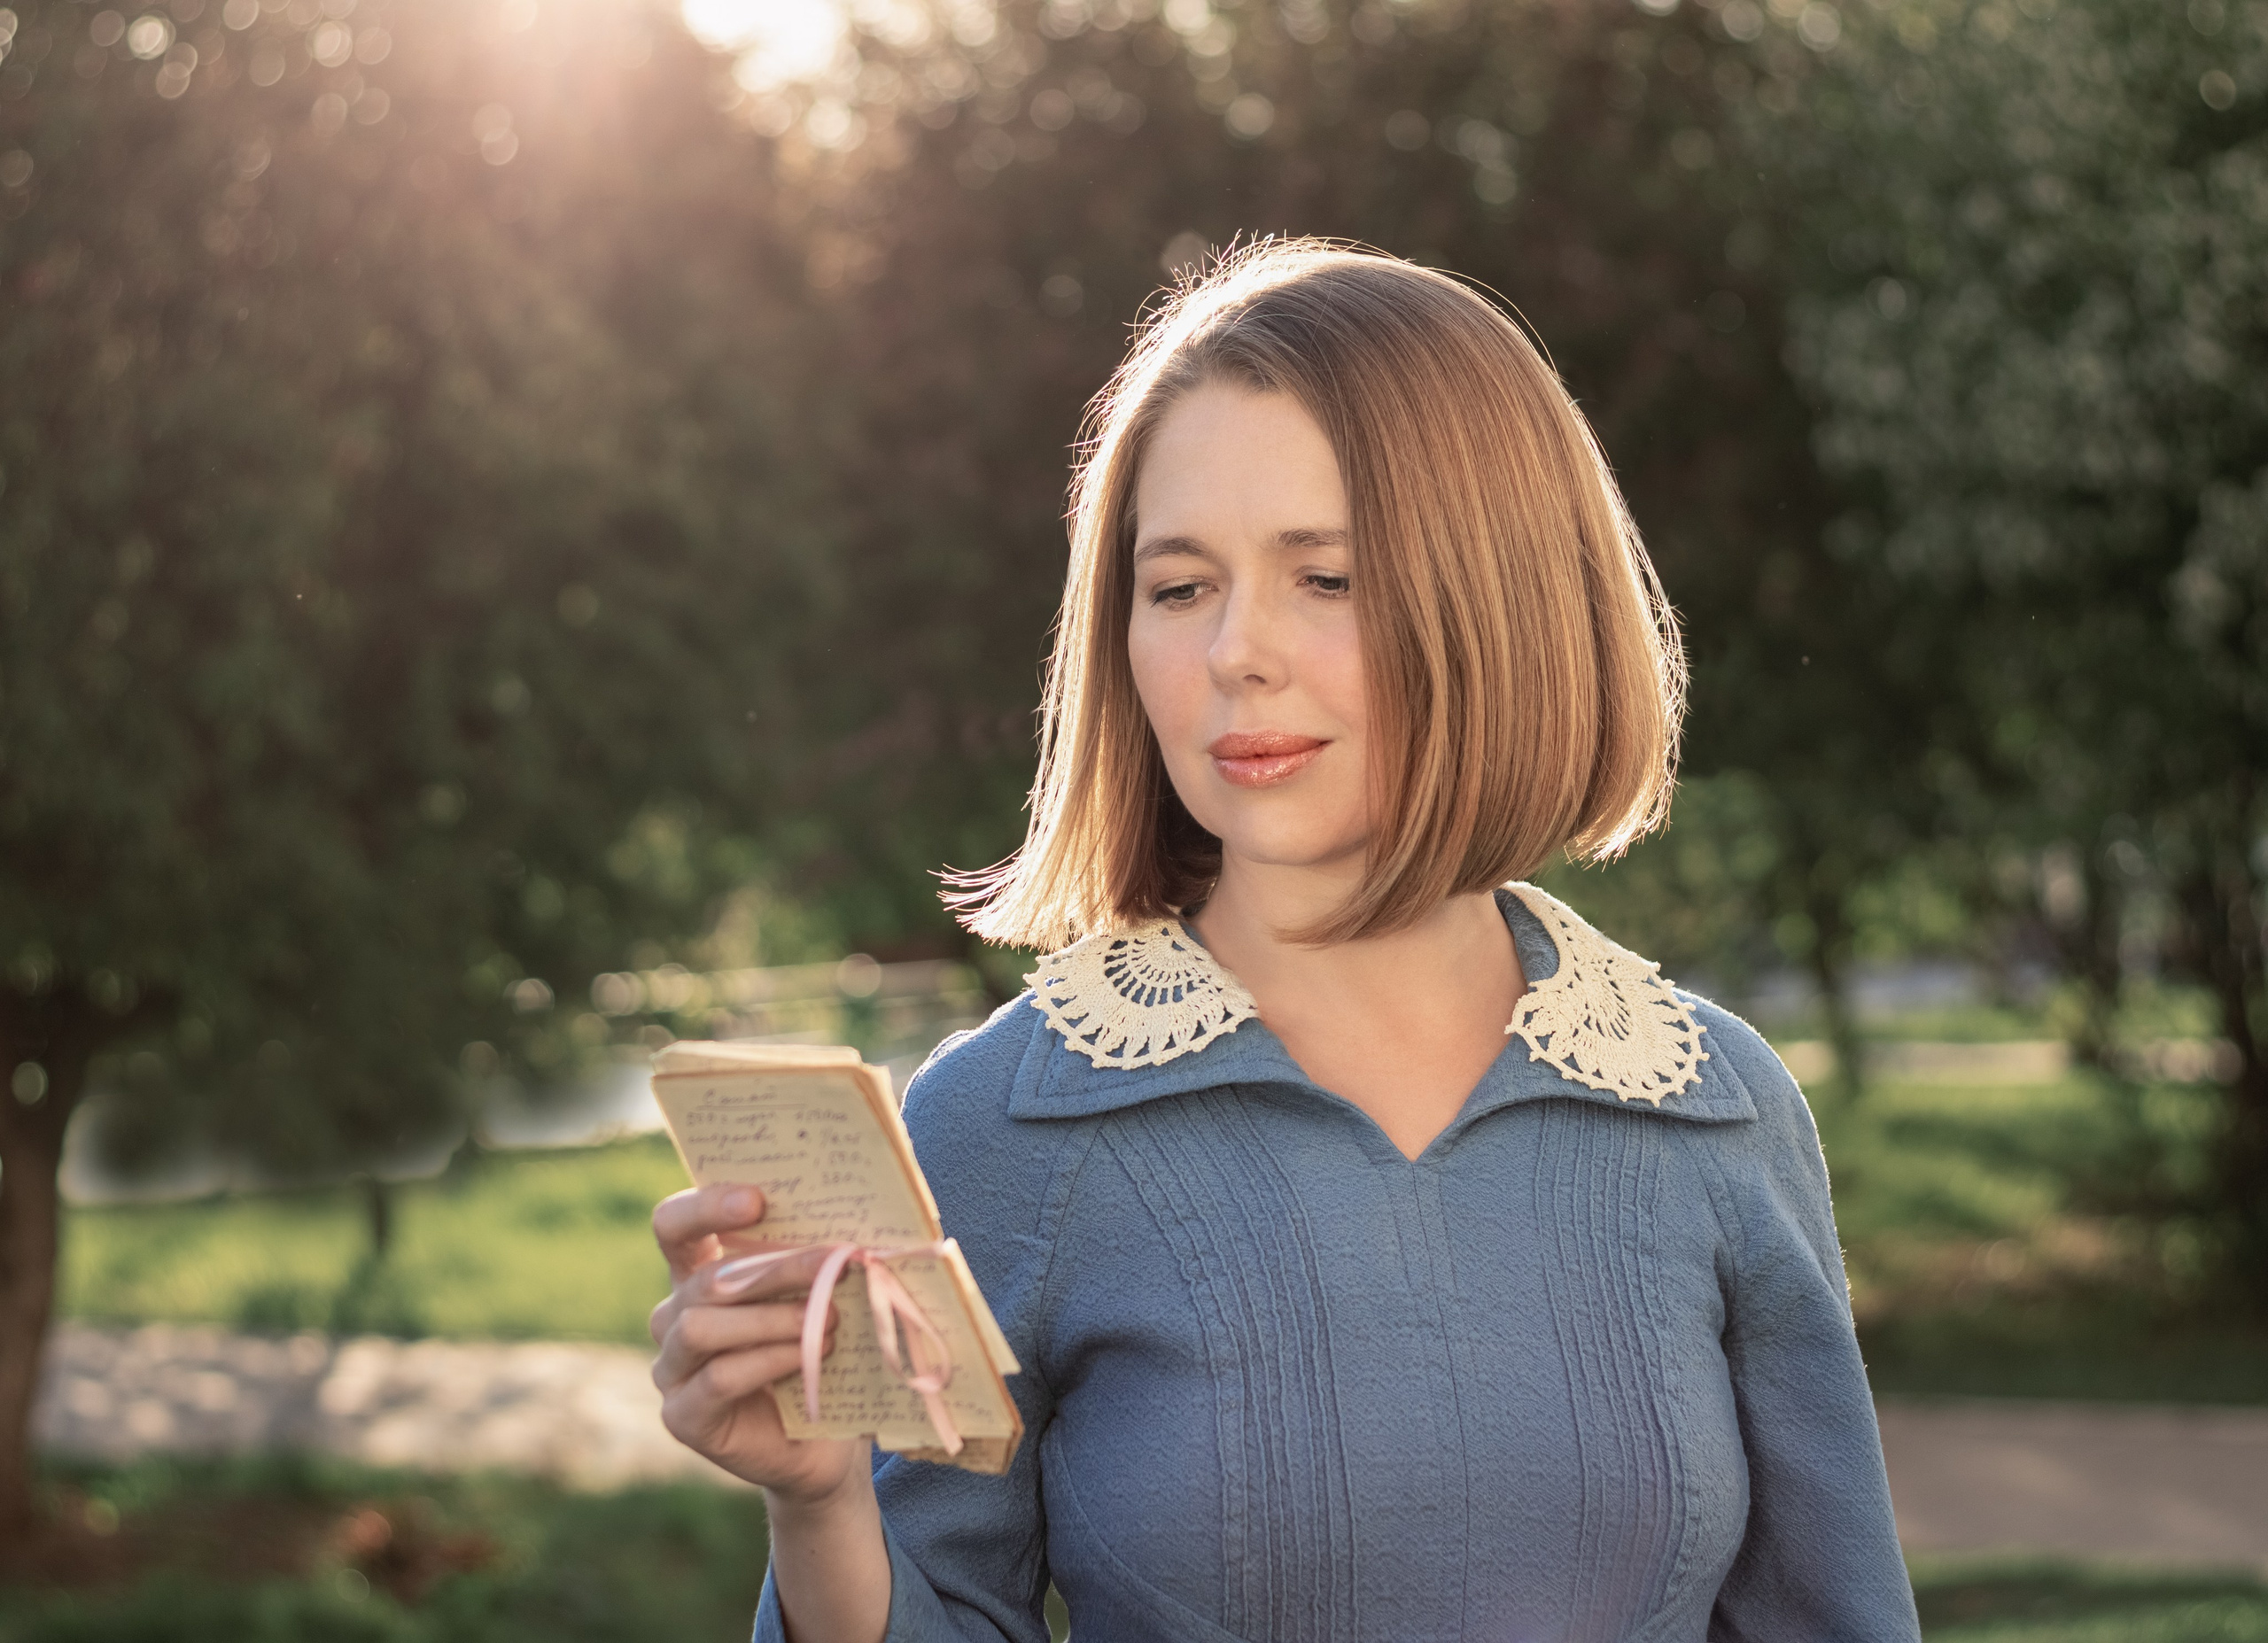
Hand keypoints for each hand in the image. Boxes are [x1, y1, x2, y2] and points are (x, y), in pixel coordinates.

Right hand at [649, 1183, 865, 1502]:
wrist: (827, 1444)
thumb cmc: (824, 1355)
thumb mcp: (821, 1300)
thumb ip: (816, 1264)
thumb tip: (847, 1230)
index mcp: (698, 1275)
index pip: (674, 1226)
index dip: (705, 1206)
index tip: (758, 1200)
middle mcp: (674, 1317)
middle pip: (707, 1278)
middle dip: (775, 1268)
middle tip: (834, 1262)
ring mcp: (671, 1369)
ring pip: (700, 1327)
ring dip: (771, 1318)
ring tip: (828, 1321)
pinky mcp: (682, 1416)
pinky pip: (716, 1378)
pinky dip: (768, 1361)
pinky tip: (810, 1357)